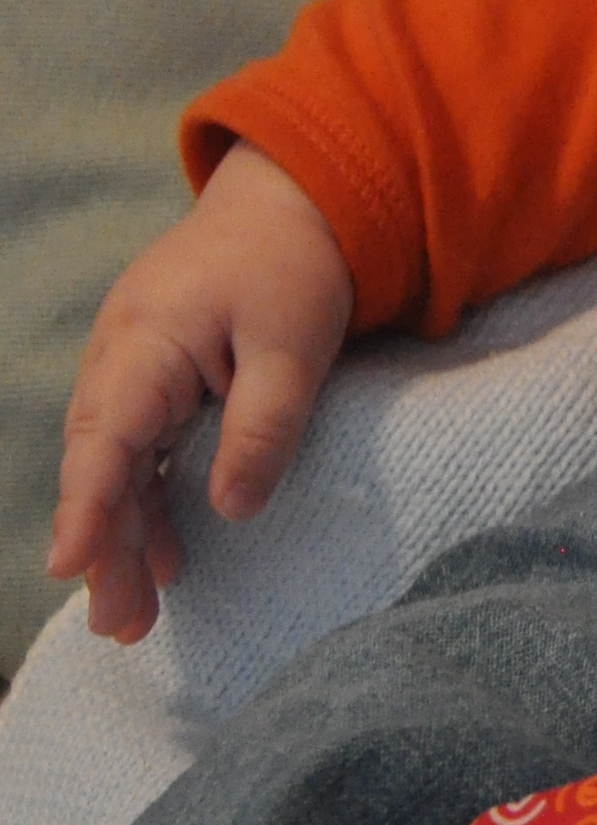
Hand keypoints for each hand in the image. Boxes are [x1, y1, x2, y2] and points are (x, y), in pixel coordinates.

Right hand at [48, 143, 355, 642]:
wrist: (298, 197)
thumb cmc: (296, 265)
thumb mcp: (295, 345)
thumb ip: (263, 426)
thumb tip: (230, 510)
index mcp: (147, 342)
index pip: (105, 440)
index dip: (87, 508)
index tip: (70, 567)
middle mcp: (123, 357)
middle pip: (100, 466)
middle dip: (104, 549)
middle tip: (121, 627)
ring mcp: (134, 366)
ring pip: (114, 465)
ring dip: (121, 536)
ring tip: (134, 618)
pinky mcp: (157, 376)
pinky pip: (137, 449)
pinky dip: (145, 502)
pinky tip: (161, 556)